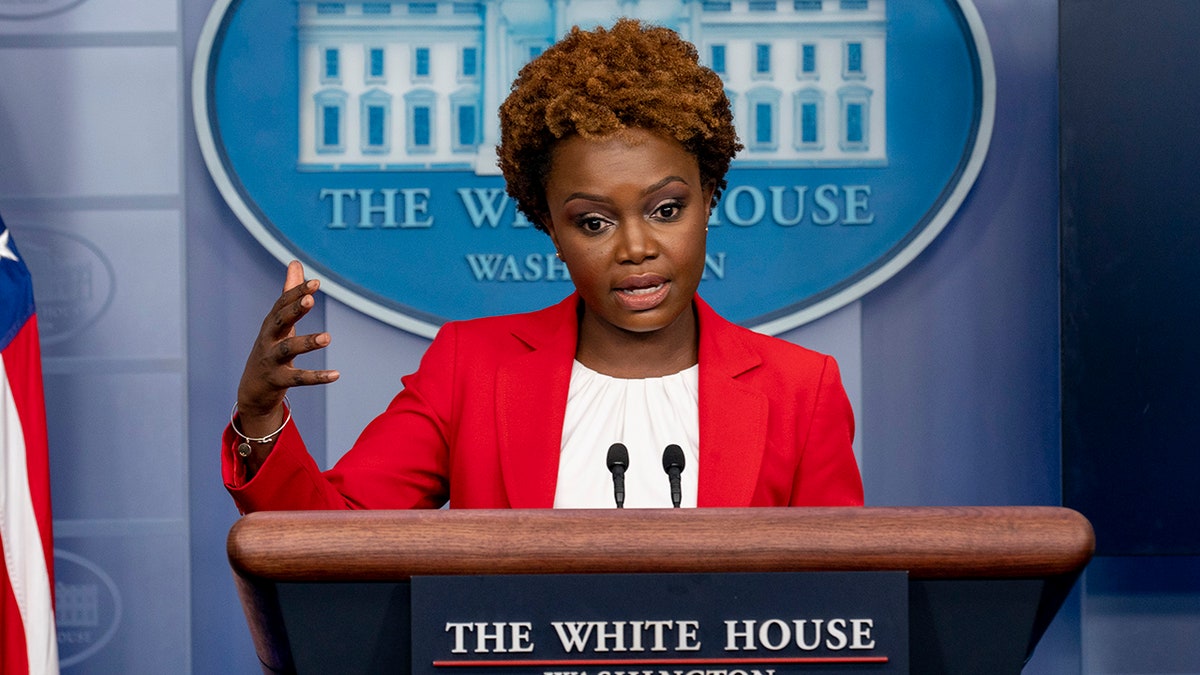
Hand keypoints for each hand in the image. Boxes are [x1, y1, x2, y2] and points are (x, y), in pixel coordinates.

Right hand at [235, 260, 339, 437]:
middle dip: (294, 310)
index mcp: (271, 324)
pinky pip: (299, 378)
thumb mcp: (279, 322)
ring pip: (288, 350)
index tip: (316, 282)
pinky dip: (317, 377)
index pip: (282, 304)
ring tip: (328, 338)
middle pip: (280, 321)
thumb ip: (289, 293)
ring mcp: (271, 360)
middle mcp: (268, 339)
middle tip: (311, 299)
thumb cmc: (271, 348)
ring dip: (307, 343)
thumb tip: (295, 262)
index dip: (297, 292)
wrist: (252, 389)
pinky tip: (336, 375)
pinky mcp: (278, 380)